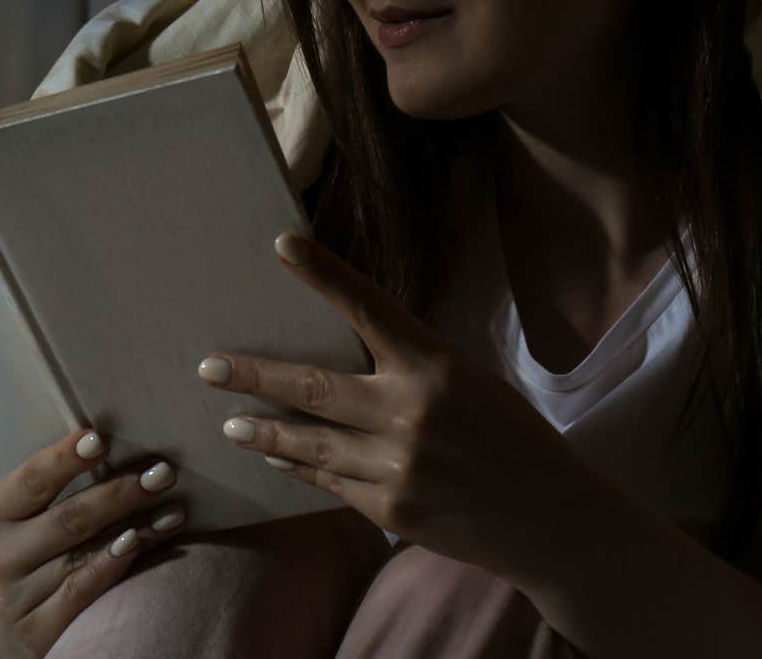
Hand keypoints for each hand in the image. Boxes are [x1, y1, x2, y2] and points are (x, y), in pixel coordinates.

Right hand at [0, 430, 188, 658]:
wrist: (21, 630)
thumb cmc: (39, 558)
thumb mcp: (35, 523)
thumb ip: (64, 490)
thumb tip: (120, 447)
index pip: (31, 480)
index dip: (63, 459)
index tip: (99, 439)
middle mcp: (1, 556)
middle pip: (67, 518)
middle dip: (119, 492)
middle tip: (162, 473)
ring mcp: (17, 598)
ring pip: (83, 554)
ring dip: (136, 528)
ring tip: (175, 510)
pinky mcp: (36, 632)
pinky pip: (82, 592)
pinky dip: (114, 566)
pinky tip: (141, 546)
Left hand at [197, 232, 587, 584]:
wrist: (552, 518)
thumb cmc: (513, 439)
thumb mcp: (470, 384)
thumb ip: (412, 370)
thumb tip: (345, 357)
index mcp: (436, 366)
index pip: (369, 307)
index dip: (322, 274)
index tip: (281, 244)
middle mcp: (411, 411)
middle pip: (313, 386)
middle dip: (253, 375)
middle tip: (208, 367)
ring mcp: (398, 465)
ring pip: (310, 443)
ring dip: (264, 431)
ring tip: (230, 422)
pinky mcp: (392, 509)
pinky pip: (330, 483)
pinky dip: (300, 469)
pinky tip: (277, 459)